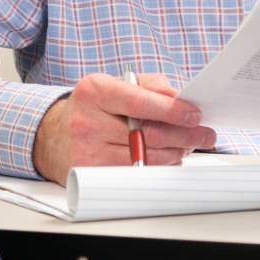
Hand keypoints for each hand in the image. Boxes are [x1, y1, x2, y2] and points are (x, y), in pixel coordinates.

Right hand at [33, 70, 214, 184]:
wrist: (54, 136)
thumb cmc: (93, 108)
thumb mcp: (116, 84)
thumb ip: (150, 85)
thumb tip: (180, 98)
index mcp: (95, 91)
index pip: (139, 101)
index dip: (171, 109)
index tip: (195, 114)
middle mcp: (87, 121)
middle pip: (147, 133)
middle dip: (184, 134)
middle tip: (205, 133)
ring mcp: (87, 152)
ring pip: (146, 157)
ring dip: (175, 152)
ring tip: (188, 144)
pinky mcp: (92, 175)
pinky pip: (136, 174)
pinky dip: (159, 166)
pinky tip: (168, 157)